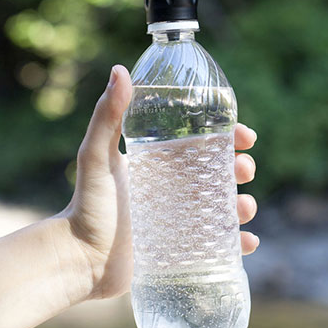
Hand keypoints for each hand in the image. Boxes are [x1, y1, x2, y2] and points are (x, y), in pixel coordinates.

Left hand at [65, 65, 258, 299]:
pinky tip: (247, 242)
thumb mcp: (97, 156)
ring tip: (244, 208)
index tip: (245, 136)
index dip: (228, 137)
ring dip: (244, 204)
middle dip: (240, 169)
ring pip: (225, 207)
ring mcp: (181, 219)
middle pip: (220, 173)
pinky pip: (219, 243)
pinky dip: (238, 242)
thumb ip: (107, 115)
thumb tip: (120, 69)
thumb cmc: (87, 205)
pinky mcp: (183, 248)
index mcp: (161, 163)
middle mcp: (174, 188)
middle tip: (244, 170)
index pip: (202, 143)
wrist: (80, 258)